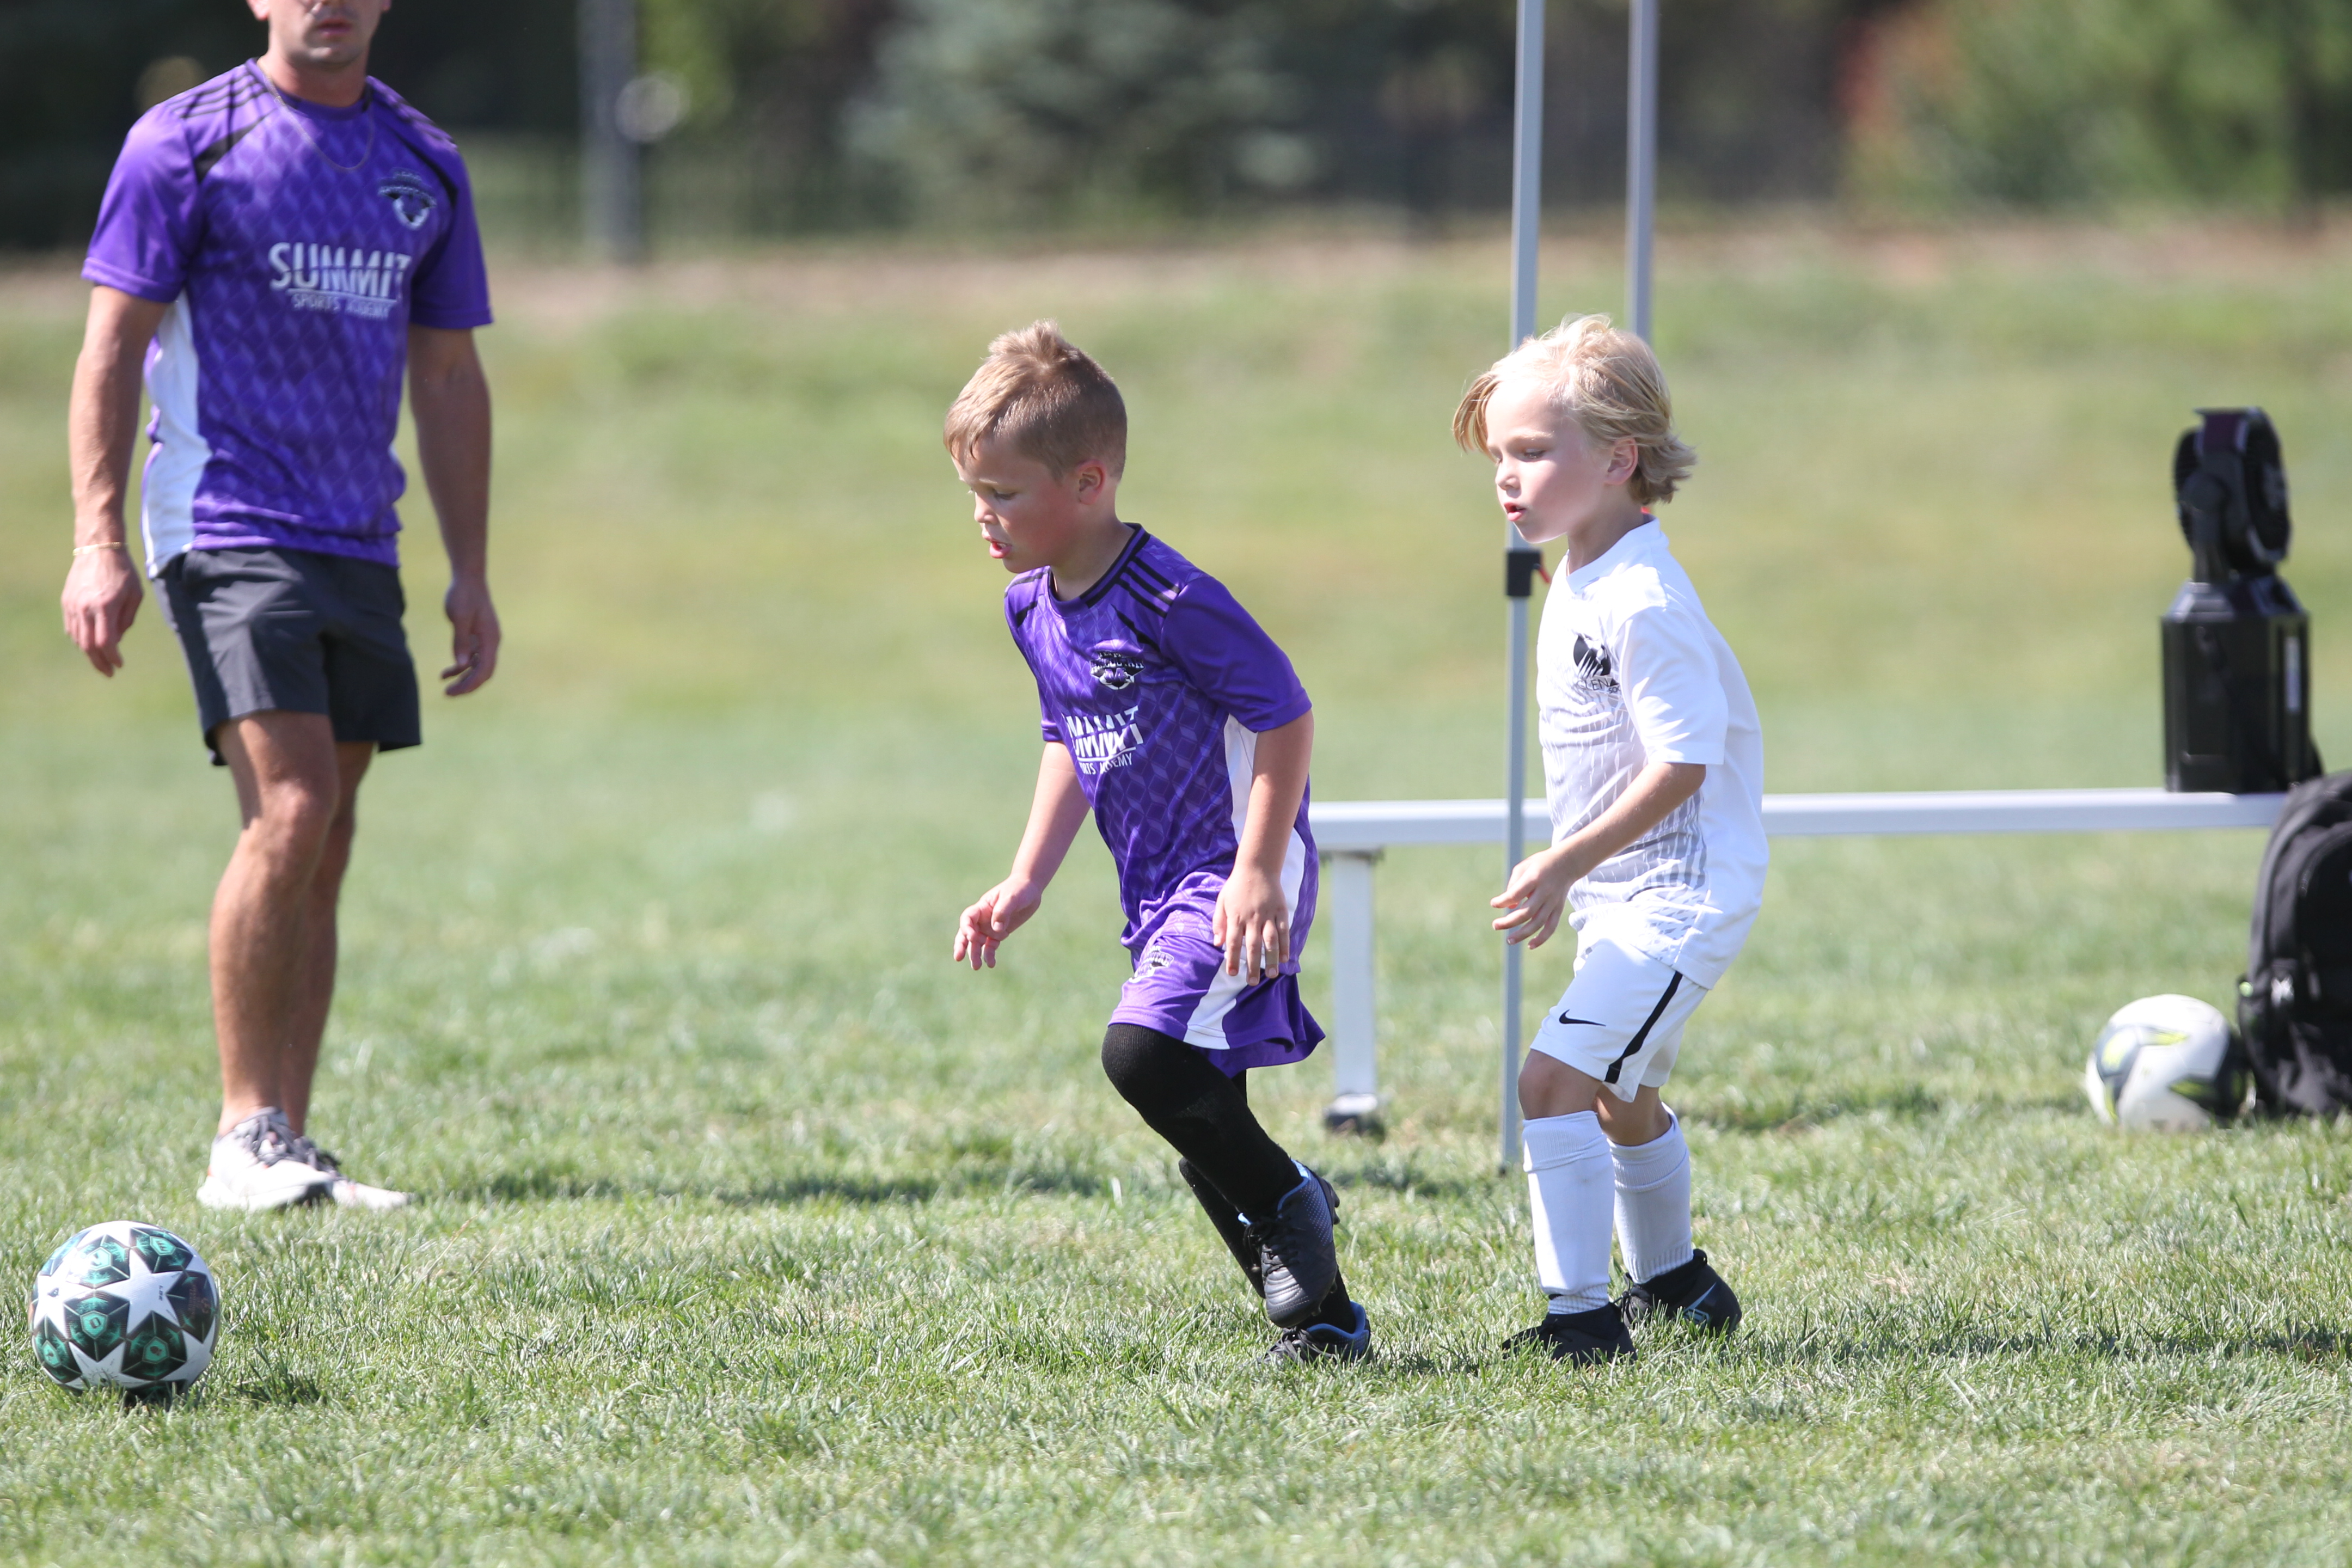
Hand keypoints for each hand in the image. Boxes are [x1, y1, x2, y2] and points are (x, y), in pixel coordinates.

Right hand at [60, 544, 142, 676]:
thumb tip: (116, 641)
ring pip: (77, 638)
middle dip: (99, 662)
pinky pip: (71, 627)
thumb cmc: (123, 572)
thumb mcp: (135, 595)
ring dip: (88, 653)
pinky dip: (80, 640)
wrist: (98, 549)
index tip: (119, 665)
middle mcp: (86, 607)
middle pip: (88, 645)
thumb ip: (127, 619)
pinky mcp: (67, 602)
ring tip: (101, 661)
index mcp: (105, 606)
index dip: (112, 657)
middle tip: (109, 672)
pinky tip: (89, 645)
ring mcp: (73, 605)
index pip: (106, 642)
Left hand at [442, 573, 500, 694]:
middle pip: (483, 672)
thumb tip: (461, 665)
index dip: (471, 684)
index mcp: (490, 639)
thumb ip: (460, 641)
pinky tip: (445, 673)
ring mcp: (485, 640)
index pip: (485, 670)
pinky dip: (460, 667)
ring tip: (446, 689)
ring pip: (477, 667)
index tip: (454, 691)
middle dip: (467, 685)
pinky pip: (471, 658)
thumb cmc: (464, 595)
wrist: (468, 579)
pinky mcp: (477, 637)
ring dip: (463, 679)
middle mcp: (491, 643)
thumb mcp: (460, 617)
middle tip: (448, 694)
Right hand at [954, 879, 1042, 969]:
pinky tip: (991, 964)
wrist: (1030, 889)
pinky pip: (990, 946)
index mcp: (982, 907)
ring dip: (975, 954)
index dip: (967, 928)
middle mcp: (983, 918)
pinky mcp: (999, 934)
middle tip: (958, 957)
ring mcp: (990, 927)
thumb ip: (1003, 911)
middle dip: (962, 945)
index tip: (973, 937)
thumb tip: (997, 930)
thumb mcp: (1012, 897)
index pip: (968, 918)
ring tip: (976, 967)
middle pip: (967, 933)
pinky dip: (989, 955)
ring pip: (977, 943)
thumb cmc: (1019, 889)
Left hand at [1212, 865, 1289, 983]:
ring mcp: (1268, 915)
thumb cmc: (1237, 885)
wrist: (1257, 866)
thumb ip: (1218, 922)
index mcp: (1236, 917)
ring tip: (1271, 975)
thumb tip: (1217, 943)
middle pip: (1252, 946)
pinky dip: (1285, 945)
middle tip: (1253, 982)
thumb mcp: (1222, 901)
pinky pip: (1284, 931)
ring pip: (1270, 941)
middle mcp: (1252, 918)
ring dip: (1270, 959)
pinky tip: (1284, 958)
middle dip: (1252, 966)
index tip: (1232, 974)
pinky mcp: (1281, 910)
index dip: (1232, 959)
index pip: (1233, 943)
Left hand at [1492, 843, 1584, 948]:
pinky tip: (1530, 945)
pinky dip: (1542, 938)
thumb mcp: (1523, 867)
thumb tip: (1509, 908)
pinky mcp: (1559, 909)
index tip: (1494, 903)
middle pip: (1527, 912)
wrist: (1567, 862)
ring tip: (1509, 940)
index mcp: (1535, 878)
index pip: (1516, 893)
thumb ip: (1514, 885)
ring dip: (1523, 934)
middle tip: (1495, 926)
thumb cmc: (1540, 864)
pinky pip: (1551, 927)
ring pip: (1538, 923)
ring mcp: (1553, 902)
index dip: (1503, 901)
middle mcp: (1545, 891)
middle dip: (1509, 922)